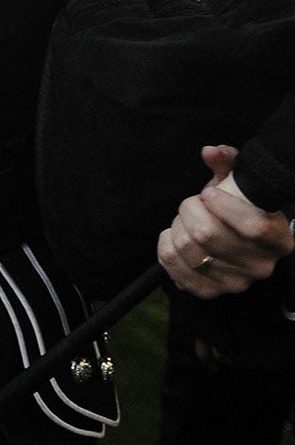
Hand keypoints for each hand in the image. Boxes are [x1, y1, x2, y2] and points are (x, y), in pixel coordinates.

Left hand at [156, 146, 293, 298]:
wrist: (231, 240)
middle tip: (192, 205)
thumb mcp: (237, 182)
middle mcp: (261, 266)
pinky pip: (171, 264)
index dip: (224, 205)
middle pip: (208, 234)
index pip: (254, 227)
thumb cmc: (235, 207)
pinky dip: (165, 245)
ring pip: (187, 247)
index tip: (209, 192)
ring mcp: (235, 283)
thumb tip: (211, 151)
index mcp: (278, 240)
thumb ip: (228, 162)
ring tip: (186, 222)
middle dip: (189, 210)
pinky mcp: (209, 292)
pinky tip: (174, 238)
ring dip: (176, 226)